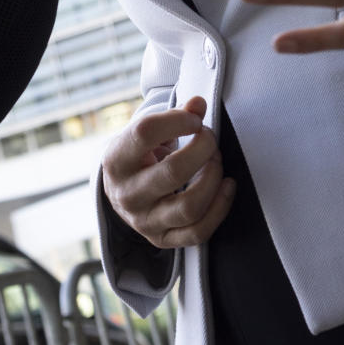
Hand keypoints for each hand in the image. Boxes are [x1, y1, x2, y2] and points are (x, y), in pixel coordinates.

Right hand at [101, 95, 234, 248]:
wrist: (121, 193)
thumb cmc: (139, 155)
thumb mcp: (146, 131)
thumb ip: (175, 116)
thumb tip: (198, 105)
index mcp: (117, 160)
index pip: (146, 133)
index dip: (178, 120)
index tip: (195, 118)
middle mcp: (127, 194)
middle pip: (174, 172)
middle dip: (203, 149)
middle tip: (209, 138)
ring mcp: (144, 221)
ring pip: (190, 207)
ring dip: (213, 178)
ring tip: (216, 161)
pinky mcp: (162, 239)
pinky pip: (198, 232)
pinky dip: (220, 207)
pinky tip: (226, 185)